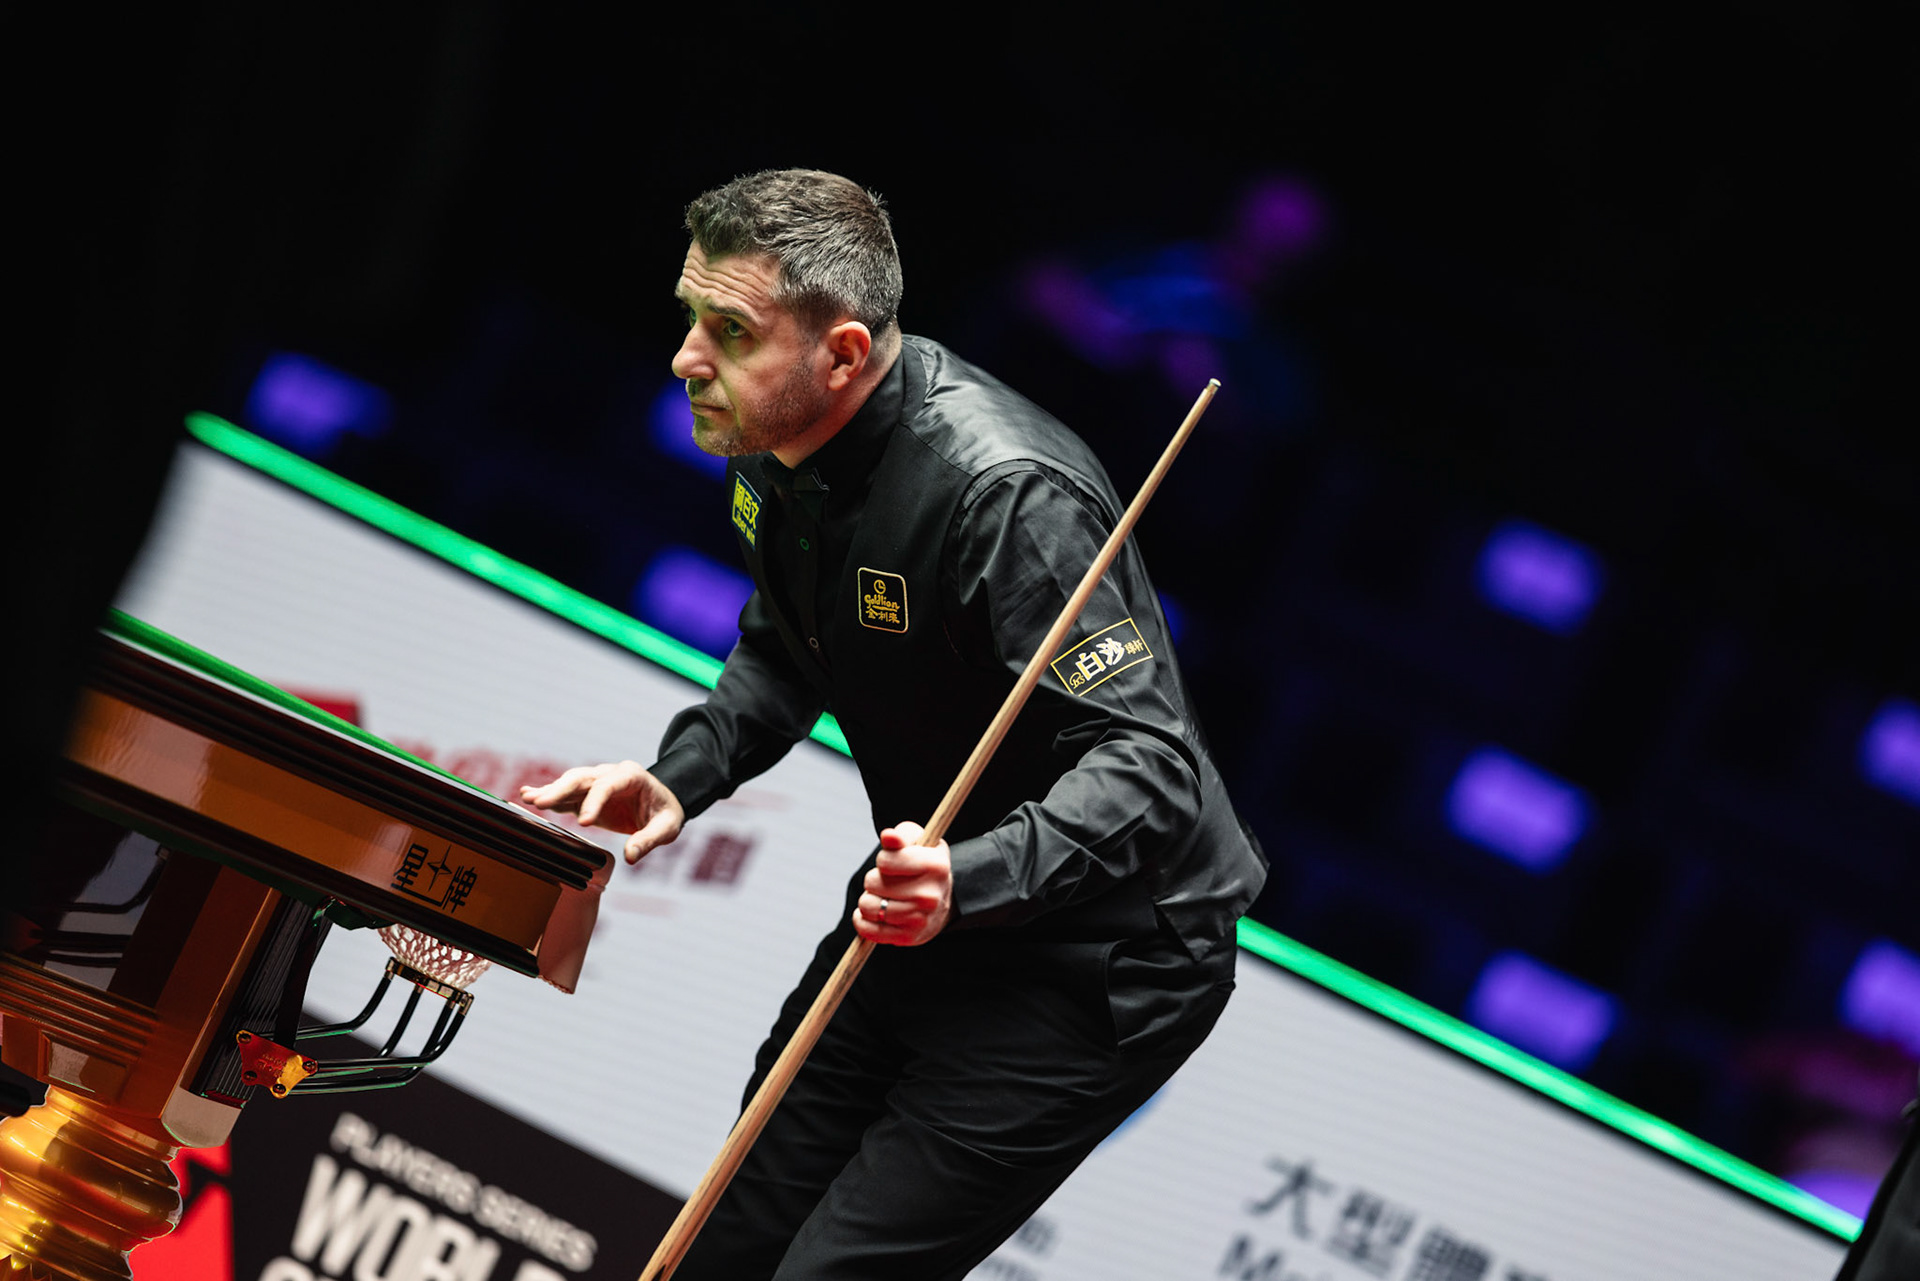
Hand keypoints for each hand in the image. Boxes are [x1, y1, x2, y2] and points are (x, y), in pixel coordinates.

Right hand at [518, 760, 683, 864]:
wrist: (662, 803)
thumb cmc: (665, 814)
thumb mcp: (666, 827)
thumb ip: (649, 840)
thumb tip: (631, 857)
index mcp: (631, 776)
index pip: (607, 785)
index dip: (594, 802)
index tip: (583, 823)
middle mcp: (610, 774)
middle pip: (581, 778)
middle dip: (560, 789)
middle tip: (540, 803)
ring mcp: (596, 782)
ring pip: (569, 783)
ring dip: (549, 790)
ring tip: (528, 798)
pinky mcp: (587, 795)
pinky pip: (566, 794)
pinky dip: (549, 795)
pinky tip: (528, 794)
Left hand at [854, 821, 951, 946]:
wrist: (942, 901)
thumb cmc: (923, 864)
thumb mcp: (918, 843)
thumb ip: (901, 836)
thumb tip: (888, 837)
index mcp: (936, 866)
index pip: (885, 861)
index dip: (882, 860)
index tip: (891, 862)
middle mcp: (930, 895)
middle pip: (872, 883)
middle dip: (873, 879)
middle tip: (887, 882)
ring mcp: (920, 919)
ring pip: (867, 906)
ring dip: (868, 899)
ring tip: (882, 897)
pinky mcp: (908, 937)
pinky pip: (867, 930)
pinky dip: (862, 921)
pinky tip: (872, 914)